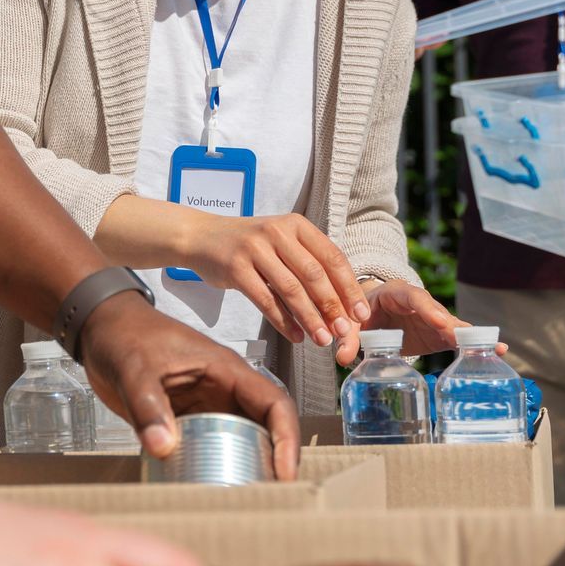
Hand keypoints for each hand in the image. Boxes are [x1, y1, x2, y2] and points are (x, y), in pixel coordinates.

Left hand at [79, 293, 300, 479]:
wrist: (102, 331)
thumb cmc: (125, 336)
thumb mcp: (135, 369)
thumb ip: (148, 406)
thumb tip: (163, 448)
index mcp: (226, 370)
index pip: (275, 402)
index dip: (288, 438)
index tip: (285, 474)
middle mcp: (225, 391)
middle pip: (266, 428)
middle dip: (274, 462)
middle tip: (268, 499)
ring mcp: (208, 407)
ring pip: (242, 440)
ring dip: (248, 467)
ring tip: (243, 501)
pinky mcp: (188, 420)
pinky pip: (212, 446)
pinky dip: (217, 467)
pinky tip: (207, 490)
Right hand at [176, 210, 369, 348]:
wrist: (202, 237)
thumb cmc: (248, 244)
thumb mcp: (281, 241)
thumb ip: (307, 262)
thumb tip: (341, 303)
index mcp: (296, 225)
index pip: (332, 257)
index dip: (349, 288)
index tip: (361, 313)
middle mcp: (277, 233)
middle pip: (314, 275)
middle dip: (333, 307)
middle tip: (345, 332)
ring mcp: (255, 249)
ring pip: (291, 290)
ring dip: (310, 318)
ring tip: (322, 340)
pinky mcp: (236, 268)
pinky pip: (265, 300)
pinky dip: (283, 321)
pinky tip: (295, 336)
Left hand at [337, 281, 498, 364]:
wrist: (369, 313)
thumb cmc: (361, 312)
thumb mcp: (352, 322)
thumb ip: (348, 338)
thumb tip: (343, 358)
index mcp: (396, 293)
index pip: (414, 297)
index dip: (427, 309)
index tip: (440, 321)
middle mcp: (419, 303)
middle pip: (438, 311)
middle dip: (451, 323)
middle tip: (462, 337)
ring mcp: (432, 318)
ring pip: (453, 324)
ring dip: (468, 336)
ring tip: (491, 347)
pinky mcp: (439, 333)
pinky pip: (459, 337)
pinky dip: (475, 343)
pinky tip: (500, 350)